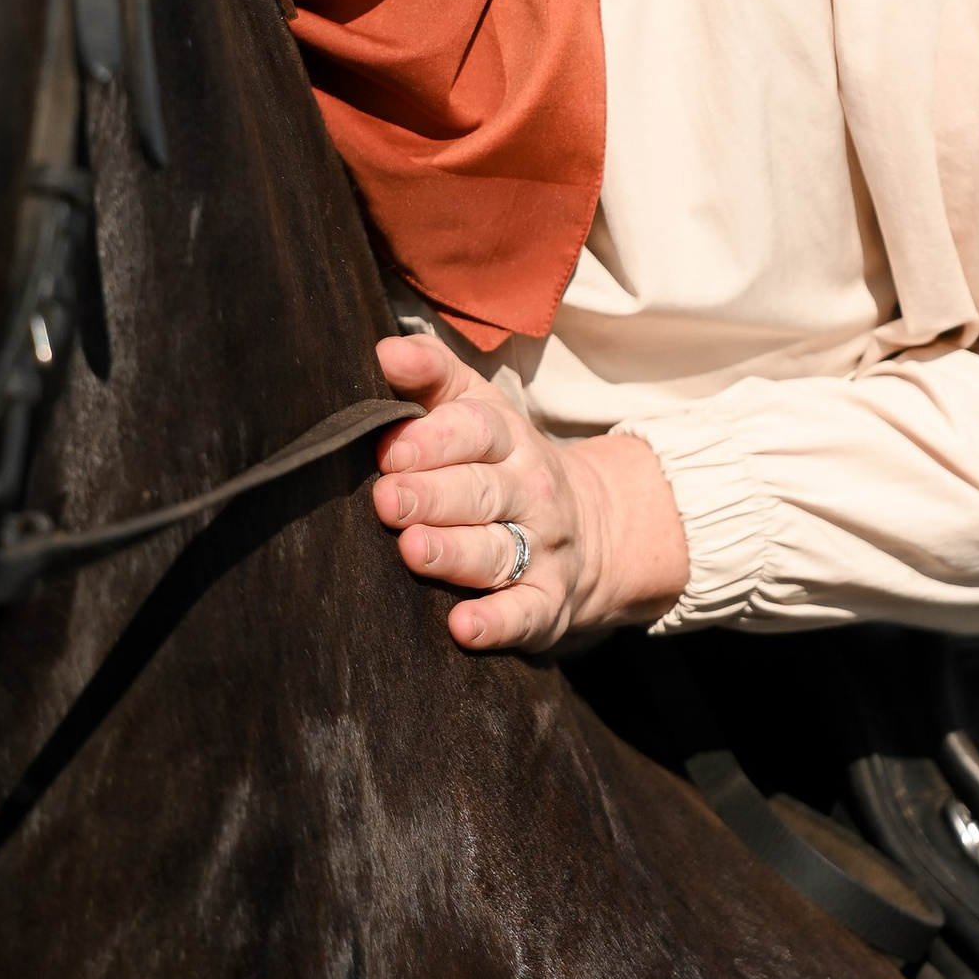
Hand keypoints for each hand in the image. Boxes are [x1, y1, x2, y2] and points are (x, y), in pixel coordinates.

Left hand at [370, 331, 690, 651]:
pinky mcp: (547, 604)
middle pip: (480, 491)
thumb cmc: (501, 463)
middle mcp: (528, 492)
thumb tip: (383, 350)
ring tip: (412, 550)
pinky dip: (497, 623)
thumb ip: (430, 374)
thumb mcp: (477, 407)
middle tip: (388, 498)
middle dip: (433, 495)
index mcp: (507, 440)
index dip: (435, 439)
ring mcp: (540, 549)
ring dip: (453, 552)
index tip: (391, 449)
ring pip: (495, 550)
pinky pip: (525, 614)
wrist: (596, 529)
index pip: (476, 431)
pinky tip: (463, 628)